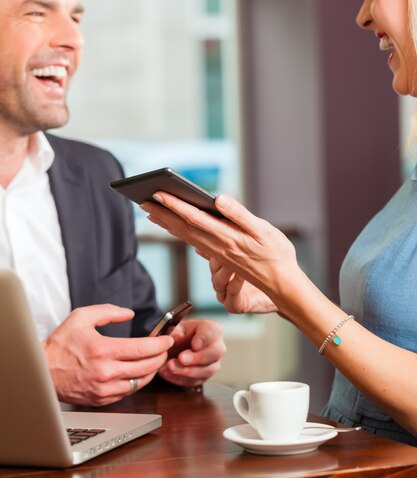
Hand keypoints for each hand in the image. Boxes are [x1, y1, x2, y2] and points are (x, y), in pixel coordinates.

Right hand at [42, 304, 173, 405]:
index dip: (160, 344)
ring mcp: (104, 388)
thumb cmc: (60, 345)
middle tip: (164, 348)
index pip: (143, 349)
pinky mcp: (101, 399)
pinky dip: (137, 382)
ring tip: (154, 360)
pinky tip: (137, 372)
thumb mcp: (82, 317)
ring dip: (152, 370)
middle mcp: (106, 372)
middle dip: (161, 356)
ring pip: (141, 382)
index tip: (167, 339)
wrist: (42, 371)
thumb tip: (129, 314)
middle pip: (147, 367)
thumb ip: (109, 312)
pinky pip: (128, 392)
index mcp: (103, 350)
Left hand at [140, 192, 299, 311]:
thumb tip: (218, 199)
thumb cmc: (277, 254)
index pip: (194, 218)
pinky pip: (193, 242)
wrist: (282, 283)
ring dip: (166, 223)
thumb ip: (240, 214)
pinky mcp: (220, 257)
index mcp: (226, 237)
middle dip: (161, 213)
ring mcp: (217, 253)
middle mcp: (217, 246)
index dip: (174, 205)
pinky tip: (173, 226)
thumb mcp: (264, 230)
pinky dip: (179, 232)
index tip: (157, 193)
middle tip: (141, 200)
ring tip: (150, 211)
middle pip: (182, 227)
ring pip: (185, 235)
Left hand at [158, 318, 225, 387]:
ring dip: (187, 371)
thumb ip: (175, 331)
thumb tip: (176, 337)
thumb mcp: (174, 328)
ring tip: (171, 367)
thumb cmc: (179, 334)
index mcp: (211, 329)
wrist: (175, 347)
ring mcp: (213, 363)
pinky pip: (196, 380)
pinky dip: (181, 379)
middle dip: (197, 358)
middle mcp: (217, 346)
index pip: (212, 332)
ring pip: (207, 370)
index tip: (194, 345)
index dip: (203, 339)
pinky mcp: (204, 376)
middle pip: (215, 353)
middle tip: (181, 359)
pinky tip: (169, 374)